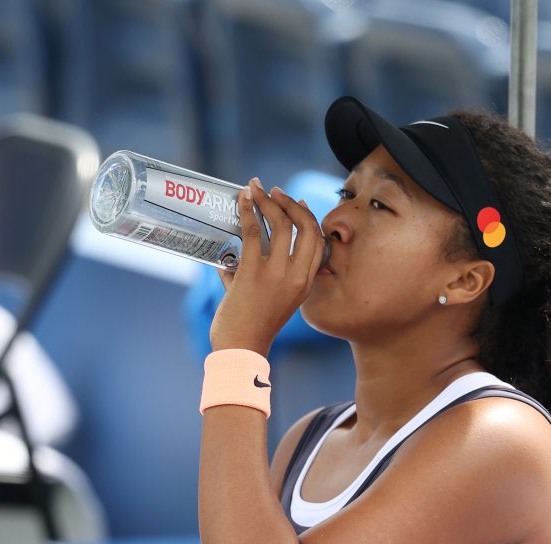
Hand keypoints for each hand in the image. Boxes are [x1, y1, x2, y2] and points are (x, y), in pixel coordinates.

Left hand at [209, 178, 326, 355]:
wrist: (241, 349)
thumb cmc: (251, 328)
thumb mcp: (268, 300)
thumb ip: (256, 275)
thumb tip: (232, 254)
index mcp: (306, 284)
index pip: (318, 242)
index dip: (309, 217)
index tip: (297, 203)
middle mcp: (297, 276)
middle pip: (306, 228)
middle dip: (290, 203)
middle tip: (274, 191)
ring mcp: (277, 273)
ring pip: (281, 225)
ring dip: (268, 201)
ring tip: (256, 188)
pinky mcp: (253, 271)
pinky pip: (253, 232)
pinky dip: (248, 210)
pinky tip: (243, 198)